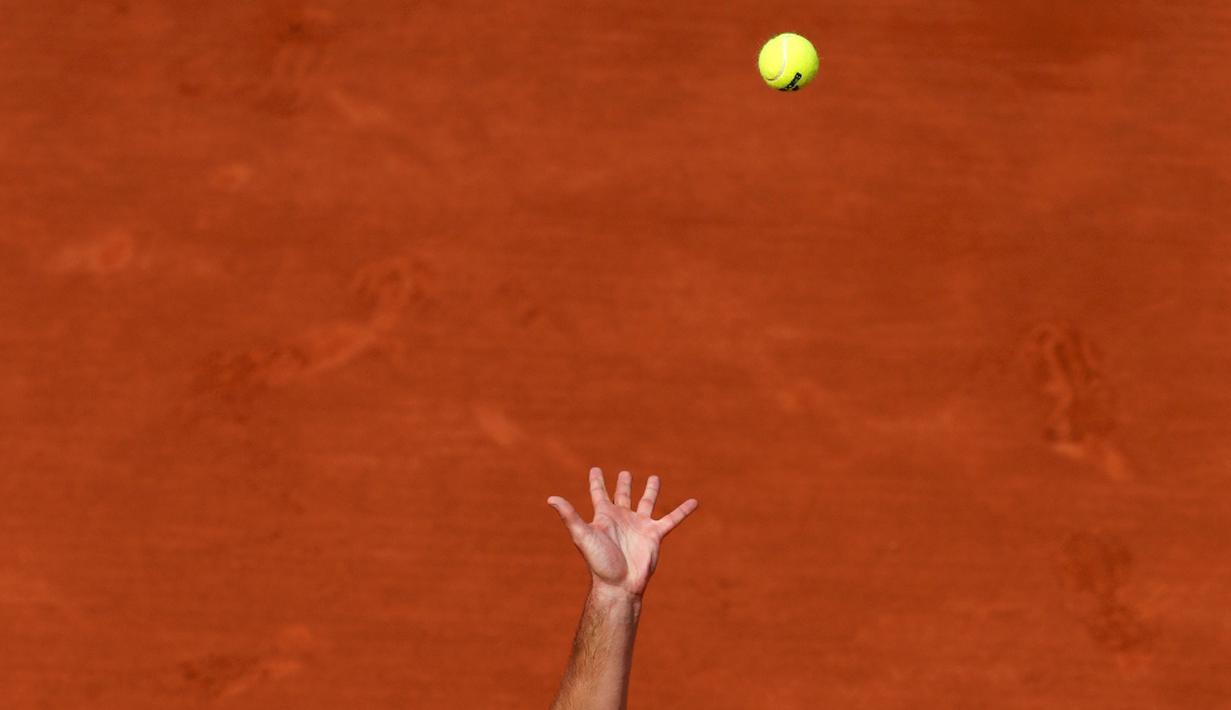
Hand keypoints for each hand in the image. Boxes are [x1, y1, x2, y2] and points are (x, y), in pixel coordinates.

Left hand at [548, 467, 698, 597]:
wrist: (619, 585)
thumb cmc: (599, 562)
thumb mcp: (583, 535)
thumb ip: (569, 516)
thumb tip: (551, 499)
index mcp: (604, 516)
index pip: (599, 494)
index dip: (596, 482)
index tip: (595, 469)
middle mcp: (622, 518)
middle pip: (623, 496)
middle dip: (623, 484)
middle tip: (624, 473)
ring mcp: (639, 525)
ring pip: (647, 502)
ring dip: (650, 490)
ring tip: (654, 477)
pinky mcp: (655, 535)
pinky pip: (671, 519)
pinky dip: (683, 510)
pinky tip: (694, 502)